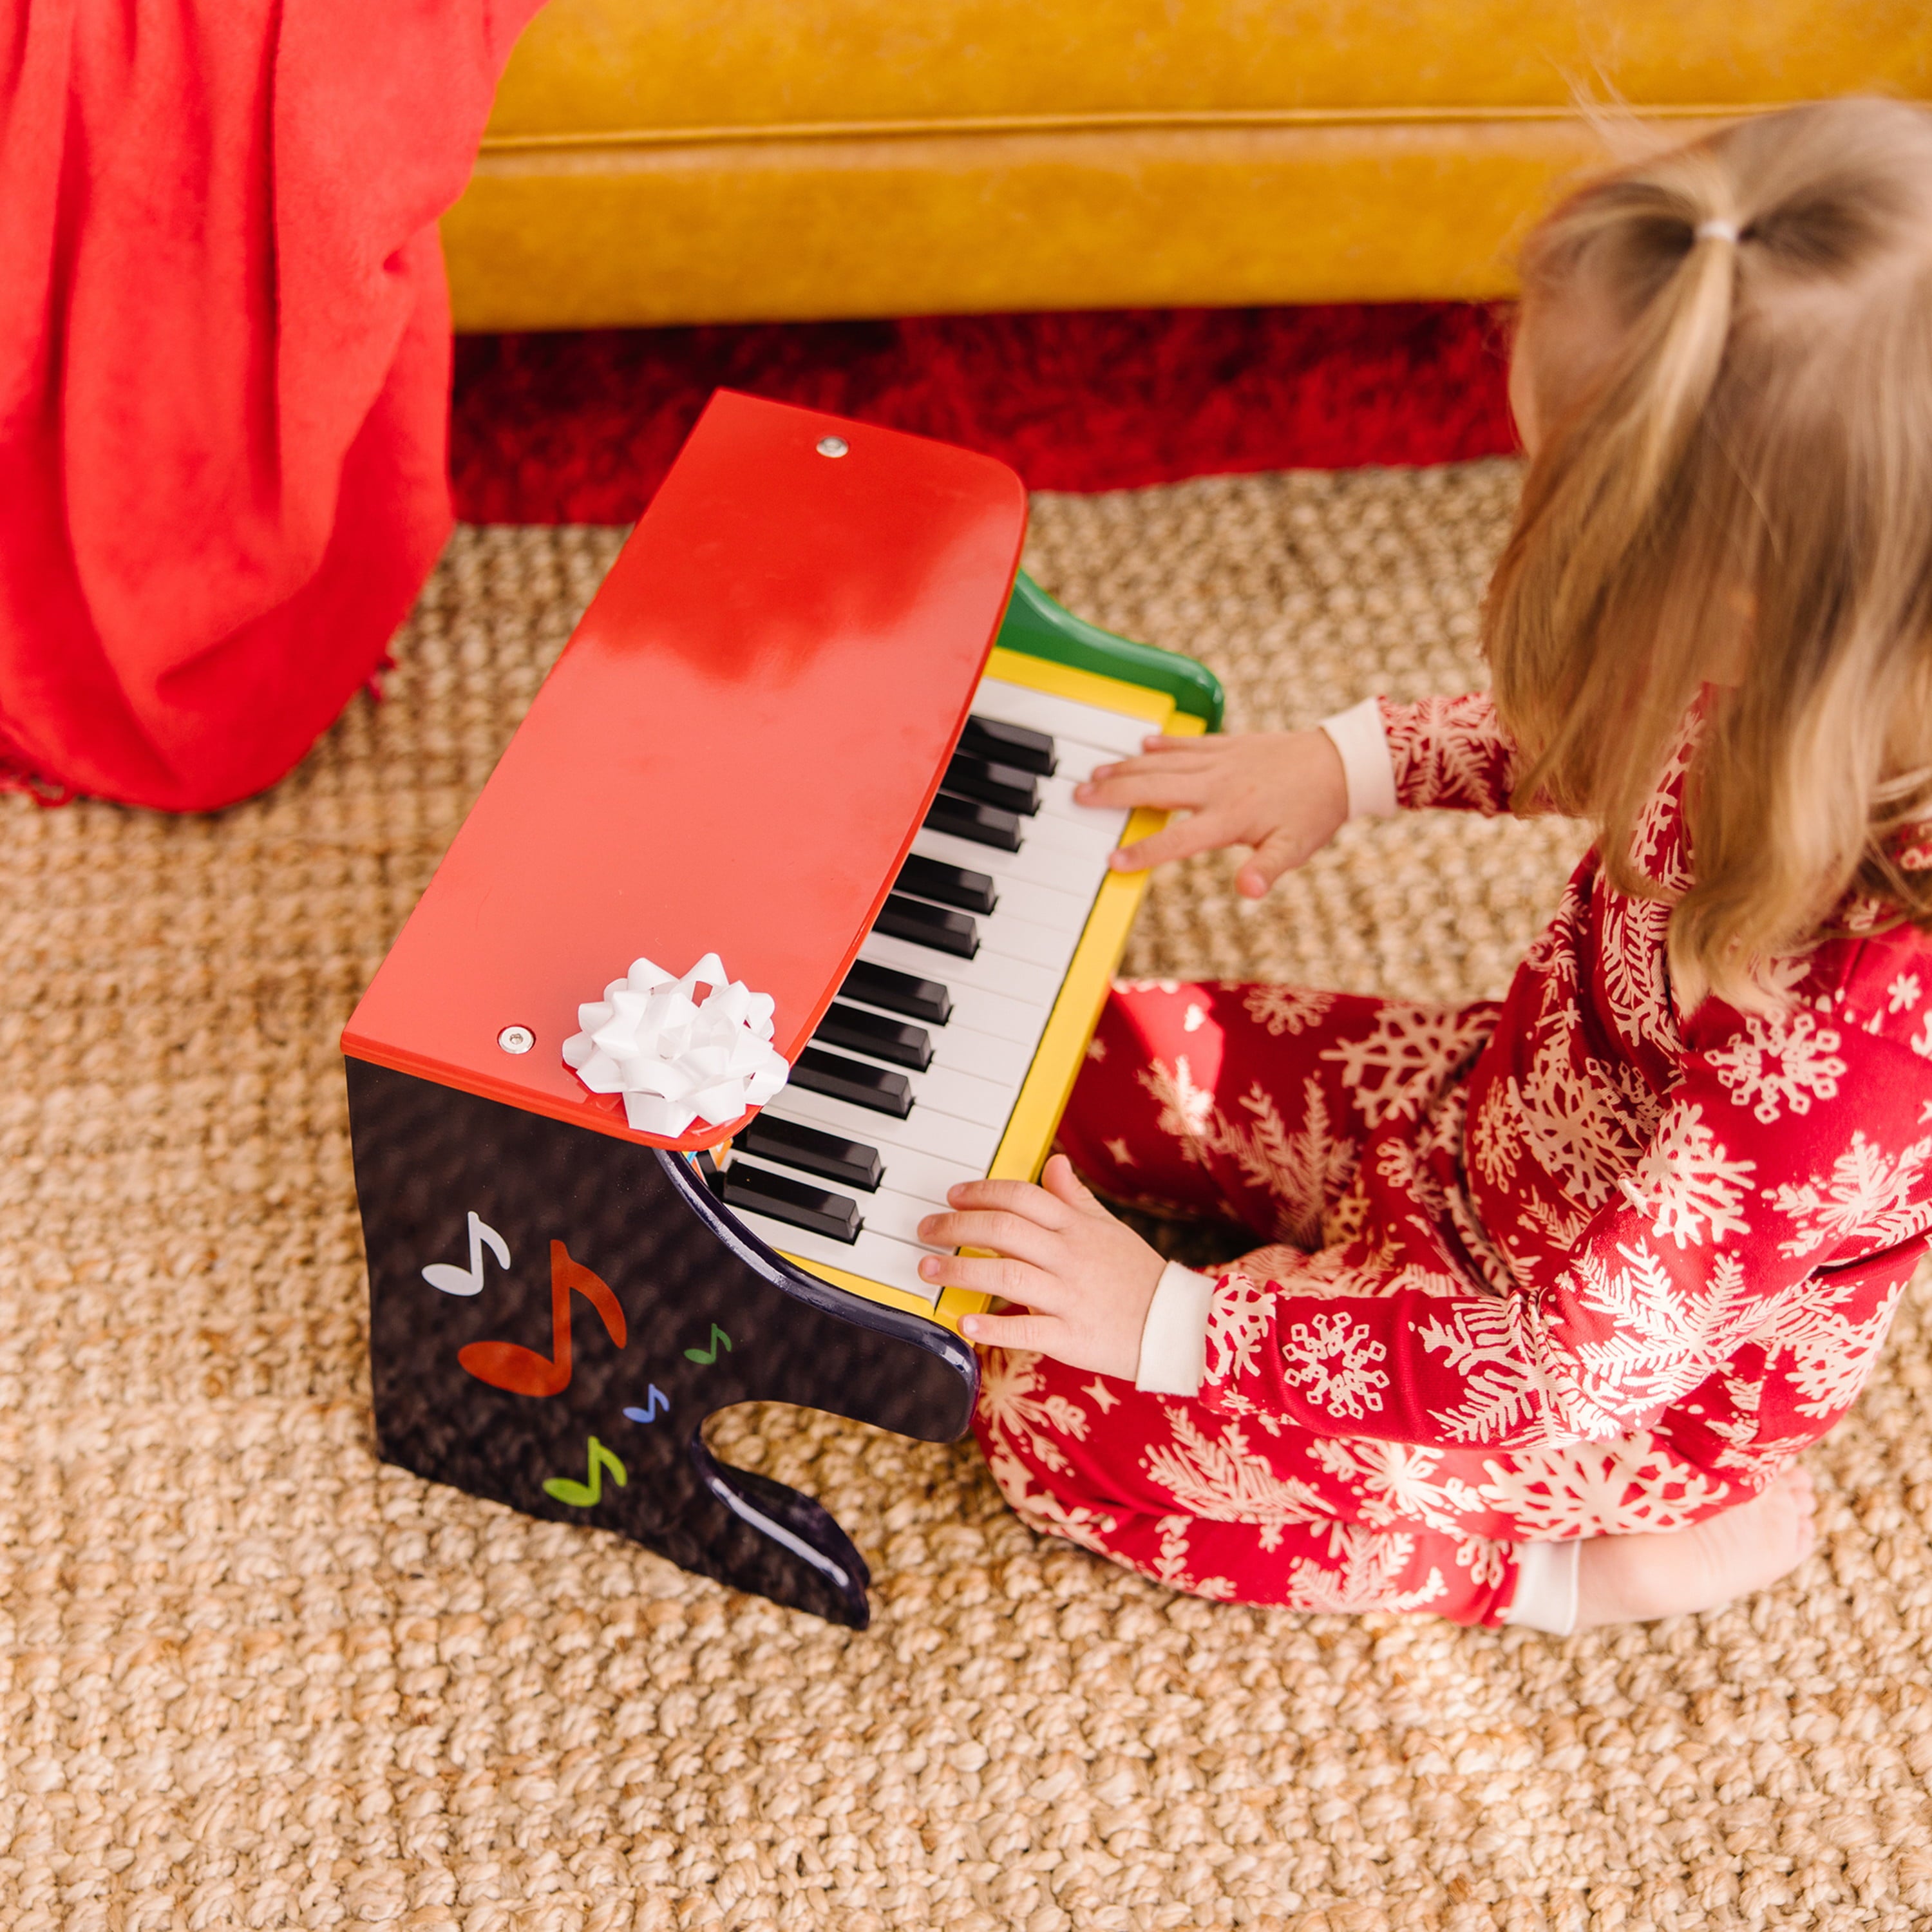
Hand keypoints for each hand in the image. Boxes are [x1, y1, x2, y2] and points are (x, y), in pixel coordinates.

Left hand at [916, 1155, 1164, 1378]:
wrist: (1174, 1325)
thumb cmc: (1136, 1275)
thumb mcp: (1108, 1227)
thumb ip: (1074, 1196)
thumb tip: (1053, 1162)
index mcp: (1077, 1227)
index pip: (1021, 1197)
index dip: (981, 1193)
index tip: (952, 1197)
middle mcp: (1070, 1256)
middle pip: (1005, 1230)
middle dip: (957, 1228)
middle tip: (925, 1231)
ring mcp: (1070, 1296)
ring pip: (1008, 1275)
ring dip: (961, 1272)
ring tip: (929, 1270)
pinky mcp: (1072, 1336)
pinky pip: (1029, 1328)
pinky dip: (996, 1326)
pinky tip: (966, 1324)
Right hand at [1075, 728, 1347, 897]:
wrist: (1341, 762)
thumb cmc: (1316, 811)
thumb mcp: (1296, 849)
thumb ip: (1266, 870)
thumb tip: (1247, 891)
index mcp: (1230, 816)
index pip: (1177, 838)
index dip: (1143, 851)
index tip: (1113, 861)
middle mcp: (1218, 785)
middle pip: (1155, 789)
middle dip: (1115, 795)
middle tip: (1080, 797)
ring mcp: (1221, 761)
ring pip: (1163, 762)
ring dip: (1127, 768)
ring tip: (1096, 774)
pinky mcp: (1229, 744)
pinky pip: (1187, 743)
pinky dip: (1162, 745)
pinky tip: (1140, 746)